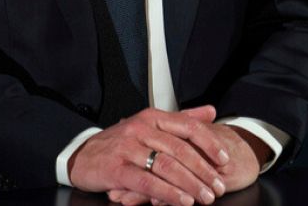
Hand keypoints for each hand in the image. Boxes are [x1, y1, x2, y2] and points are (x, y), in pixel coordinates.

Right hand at [108, 123, 264, 204]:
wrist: (82, 155)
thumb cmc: (120, 143)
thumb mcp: (150, 125)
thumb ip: (182, 119)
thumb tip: (211, 111)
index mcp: (152, 117)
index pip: (188, 126)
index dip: (210, 144)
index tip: (225, 160)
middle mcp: (141, 128)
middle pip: (180, 149)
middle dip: (204, 170)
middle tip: (219, 186)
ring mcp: (128, 148)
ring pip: (166, 166)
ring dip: (190, 184)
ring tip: (206, 197)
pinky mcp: (116, 169)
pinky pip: (147, 182)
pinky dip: (168, 193)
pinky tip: (182, 201)